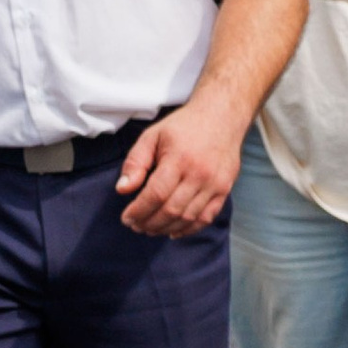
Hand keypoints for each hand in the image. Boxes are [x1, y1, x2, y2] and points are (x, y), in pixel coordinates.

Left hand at [117, 99, 243, 237]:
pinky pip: (206, 218)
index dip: (138, 211)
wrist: (222, 116)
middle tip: (135, 226)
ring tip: (150, 229)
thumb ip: (135, 162)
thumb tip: (122, 189)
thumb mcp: (152, 136)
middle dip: (149, 223)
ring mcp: (215, 184)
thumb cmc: (183, 126)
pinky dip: (189, 229)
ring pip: (188, 217)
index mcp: (179, 158)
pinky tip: (173, 231)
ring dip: (165, 228)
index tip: (126, 218)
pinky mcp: (225, 189)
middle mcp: (200, 174)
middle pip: (171, 210)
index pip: (155, 194)